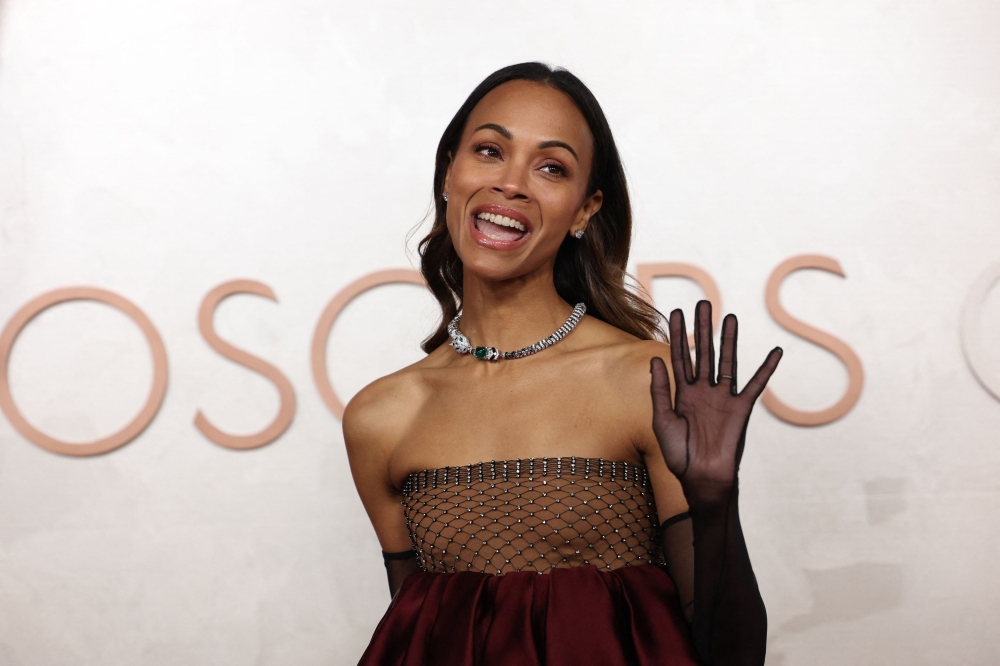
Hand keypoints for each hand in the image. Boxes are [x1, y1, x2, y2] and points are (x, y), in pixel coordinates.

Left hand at [650, 301, 781, 507]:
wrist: (701, 479)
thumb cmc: (678, 455)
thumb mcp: (662, 420)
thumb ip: (660, 390)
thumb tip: (655, 359)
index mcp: (682, 393)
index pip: (679, 356)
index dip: (677, 334)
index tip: (675, 312)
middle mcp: (703, 391)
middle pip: (703, 352)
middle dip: (702, 328)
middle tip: (703, 303)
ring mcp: (723, 398)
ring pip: (727, 362)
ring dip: (729, 340)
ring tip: (730, 317)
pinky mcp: (741, 409)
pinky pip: (756, 385)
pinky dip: (766, 369)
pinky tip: (775, 352)